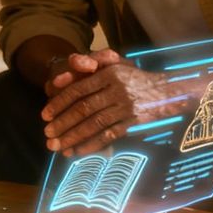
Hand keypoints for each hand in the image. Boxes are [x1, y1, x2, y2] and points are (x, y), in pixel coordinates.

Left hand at [40, 50, 165, 155]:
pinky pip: (111, 135)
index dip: (60, 103)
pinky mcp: (134, 123)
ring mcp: (126, 108)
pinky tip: (79, 152)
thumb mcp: (116, 62)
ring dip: (74, 137)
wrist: (168, 91)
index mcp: (109, 74)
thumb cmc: (134, 76)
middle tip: (47, 135)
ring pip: (95, 124)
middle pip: (84, 109)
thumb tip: (71, 63)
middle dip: (63, 123)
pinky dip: (93, 144)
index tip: (45, 115)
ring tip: (58, 147)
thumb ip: (93, 60)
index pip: (79, 89)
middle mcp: (117, 90)